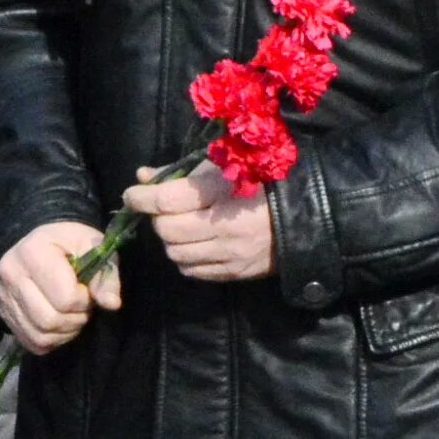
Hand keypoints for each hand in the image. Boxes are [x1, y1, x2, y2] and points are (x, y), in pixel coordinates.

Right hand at [0, 220, 120, 354]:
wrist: (38, 241)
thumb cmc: (69, 242)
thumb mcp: (93, 246)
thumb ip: (105, 274)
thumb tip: (112, 304)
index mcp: (33, 253)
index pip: (65, 298)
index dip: (84, 301)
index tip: (87, 290)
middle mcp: (11, 276)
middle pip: (49, 321)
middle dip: (75, 320)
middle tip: (82, 307)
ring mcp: (3, 297)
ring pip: (39, 336)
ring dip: (64, 333)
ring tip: (72, 315)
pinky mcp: (3, 313)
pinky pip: (30, 342)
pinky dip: (51, 340)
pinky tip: (59, 325)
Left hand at [124, 162, 274, 281]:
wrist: (306, 214)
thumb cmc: (262, 182)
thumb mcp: (223, 166)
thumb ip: (180, 172)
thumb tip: (143, 176)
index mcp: (222, 190)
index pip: (167, 199)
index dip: (141, 197)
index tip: (132, 194)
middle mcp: (225, 225)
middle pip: (168, 230)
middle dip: (158, 219)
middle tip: (163, 210)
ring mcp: (231, 252)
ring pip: (176, 254)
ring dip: (170, 240)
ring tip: (181, 226)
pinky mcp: (235, 272)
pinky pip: (193, 271)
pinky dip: (185, 258)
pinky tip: (195, 244)